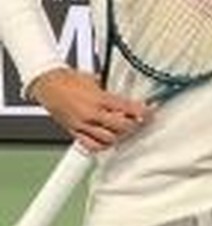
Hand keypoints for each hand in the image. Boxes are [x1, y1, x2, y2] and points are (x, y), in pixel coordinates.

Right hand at [29, 67, 150, 151]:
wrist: (49, 84)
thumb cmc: (70, 80)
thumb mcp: (96, 80)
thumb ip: (110, 90)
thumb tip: (126, 95)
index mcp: (99, 99)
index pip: (128, 109)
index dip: (143, 113)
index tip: (150, 114)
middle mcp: (92, 114)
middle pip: (122, 127)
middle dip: (134, 126)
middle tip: (141, 122)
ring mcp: (82, 125)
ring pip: (108, 139)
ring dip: (121, 136)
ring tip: (126, 131)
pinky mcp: (74, 132)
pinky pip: (90, 145)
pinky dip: (102, 146)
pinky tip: (108, 141)